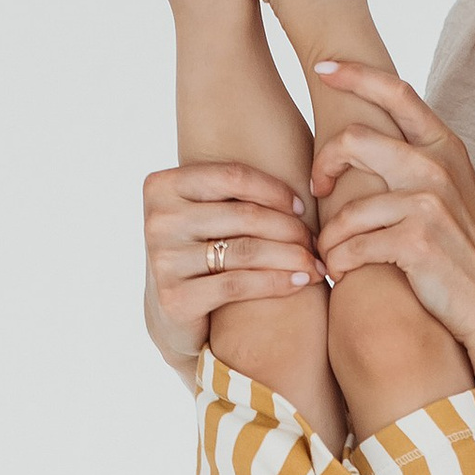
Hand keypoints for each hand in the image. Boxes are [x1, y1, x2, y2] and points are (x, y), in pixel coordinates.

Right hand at [143, 161, 320, 364]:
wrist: (172, 316)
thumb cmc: (201, 254)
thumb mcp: (205, 215)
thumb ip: (230, 188)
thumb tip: (303, 157)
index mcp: (162, 186)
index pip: (232, 176)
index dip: (274, 190)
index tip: (302, 207)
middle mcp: (158, 219)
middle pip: (243, 215)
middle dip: (290, 229)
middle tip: (316, 242)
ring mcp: (163, 260)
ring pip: (246, 251)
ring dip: (292, 257)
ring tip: (316, 264)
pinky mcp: (175, 299)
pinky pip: (239, 284)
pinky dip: (277, 282)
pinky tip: (302, 282)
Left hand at [305, 60, 474, 354]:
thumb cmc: (468, 254)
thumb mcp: (453, 194)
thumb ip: (418, 163)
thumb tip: (371, 139)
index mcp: (445, 148)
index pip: (397, 93)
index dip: (356, 74)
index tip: (323, 67)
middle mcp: (437, 166)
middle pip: (354, 139)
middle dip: (324, 164)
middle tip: (317, 190)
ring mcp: (429, 203)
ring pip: (348, 206)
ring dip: (329, 236)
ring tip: (329, 254)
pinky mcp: (417, 241)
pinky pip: (353, 245)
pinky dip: (340, 262)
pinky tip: (343, 273)